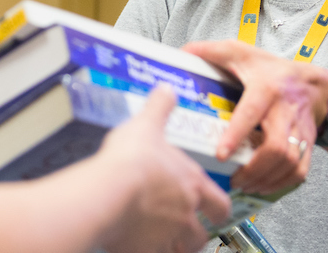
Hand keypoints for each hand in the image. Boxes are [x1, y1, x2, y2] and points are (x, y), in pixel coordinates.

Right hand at [95, 85, 231, 252]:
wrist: (108, 191)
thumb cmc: (130, 161)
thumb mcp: (146, 125)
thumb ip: (159, 108)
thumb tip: (166, 90)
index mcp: (191, 184)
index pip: (220, 203)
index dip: (218, 208)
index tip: (215, 211)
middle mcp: (185, 213)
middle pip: (201, 235)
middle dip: (195, 235)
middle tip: (186, 233)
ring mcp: (166, 236)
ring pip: (181, 251)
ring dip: (175, 248)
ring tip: (162, 244)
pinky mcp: (145, 251)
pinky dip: (147, 252)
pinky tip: (136, 248)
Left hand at [183, 40, 327, 194]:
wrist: (313, 83)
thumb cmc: (270, 69)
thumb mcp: (240, 53)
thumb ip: (210, 52)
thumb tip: (180, 54)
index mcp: (266, 88)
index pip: (252, 113)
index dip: (237, 135)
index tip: (220, 154)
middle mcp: (285, 110)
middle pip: (276, 147)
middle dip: (254, 168)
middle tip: (234, 179)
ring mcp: (299, 129)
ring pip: (290, 161)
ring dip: (266, 179)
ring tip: (245, 185)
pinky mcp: (308, 144)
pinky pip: (301, 170)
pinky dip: (282, 183)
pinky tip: (264, 186)